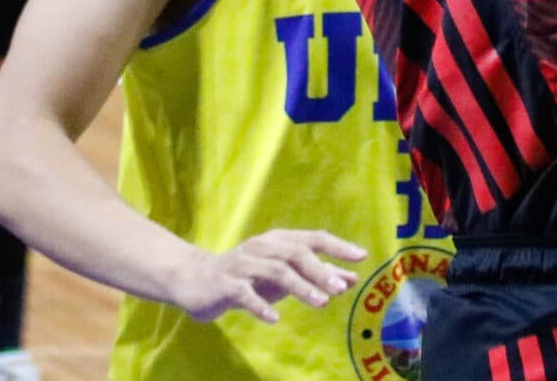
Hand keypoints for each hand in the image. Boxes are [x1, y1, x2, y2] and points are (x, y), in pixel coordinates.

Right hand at [166, 230, 366, 324]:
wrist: (194, 280)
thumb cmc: (247, 277)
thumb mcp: (282, 275)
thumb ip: (314, 275)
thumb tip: (350, 279)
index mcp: (278, 241)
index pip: (313, 238)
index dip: (337, 246)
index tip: (362, 257)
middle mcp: (263, 247)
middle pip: (296, 253)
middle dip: (320, 270)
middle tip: (340, 288)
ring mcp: (243, 264)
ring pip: (275, 271)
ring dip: (300, 286)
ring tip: (321, 303)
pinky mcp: (226, 283)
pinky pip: (245, 293)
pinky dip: (261, 305)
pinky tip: (275, 319)